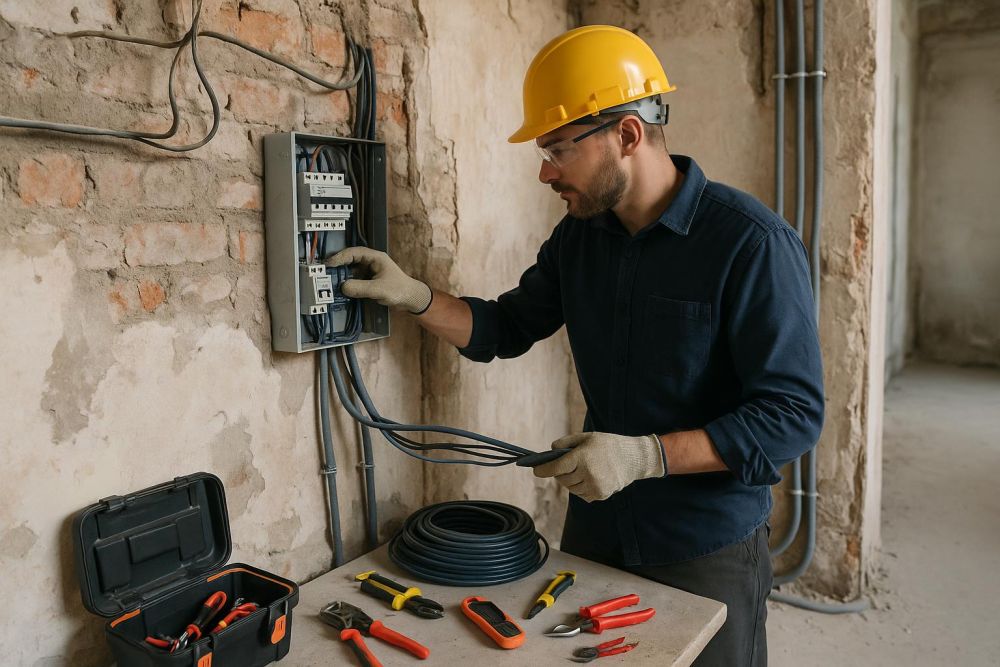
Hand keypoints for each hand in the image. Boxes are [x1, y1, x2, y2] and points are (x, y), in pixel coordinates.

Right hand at [325, 247, 431, 313]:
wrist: (411, 300)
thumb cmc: (398, 290)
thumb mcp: (378, 289)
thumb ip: (360, 288)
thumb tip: (342, 287)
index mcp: (375, 257)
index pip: (354, 253)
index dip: (341, 257)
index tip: (329, 264)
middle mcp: (371, 262)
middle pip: (351, 260)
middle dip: (339, 265)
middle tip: (325, 271)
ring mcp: (370, 271)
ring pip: (352, 270)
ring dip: (342, 275)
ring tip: (329, 281)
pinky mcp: (370, 281)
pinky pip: (356, 279)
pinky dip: (348, 283)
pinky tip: (340, 289)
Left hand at [532, 432, 666, 501]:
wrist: (634, 458)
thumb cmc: (608, 444)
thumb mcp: (587, 437)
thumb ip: (566, 442)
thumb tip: (550, 450)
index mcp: (582, 457)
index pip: (555, 467)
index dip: (543, 470)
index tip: (535, 471)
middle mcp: (587, 473)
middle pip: (562, 479)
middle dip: (559, 473)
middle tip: (564, 466)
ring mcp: (594, 486)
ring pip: (571, 488)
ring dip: (570, 481)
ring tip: (580, 470)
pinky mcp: (600, 495)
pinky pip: (581, 494)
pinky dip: (581, 487)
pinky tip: (590, 477)